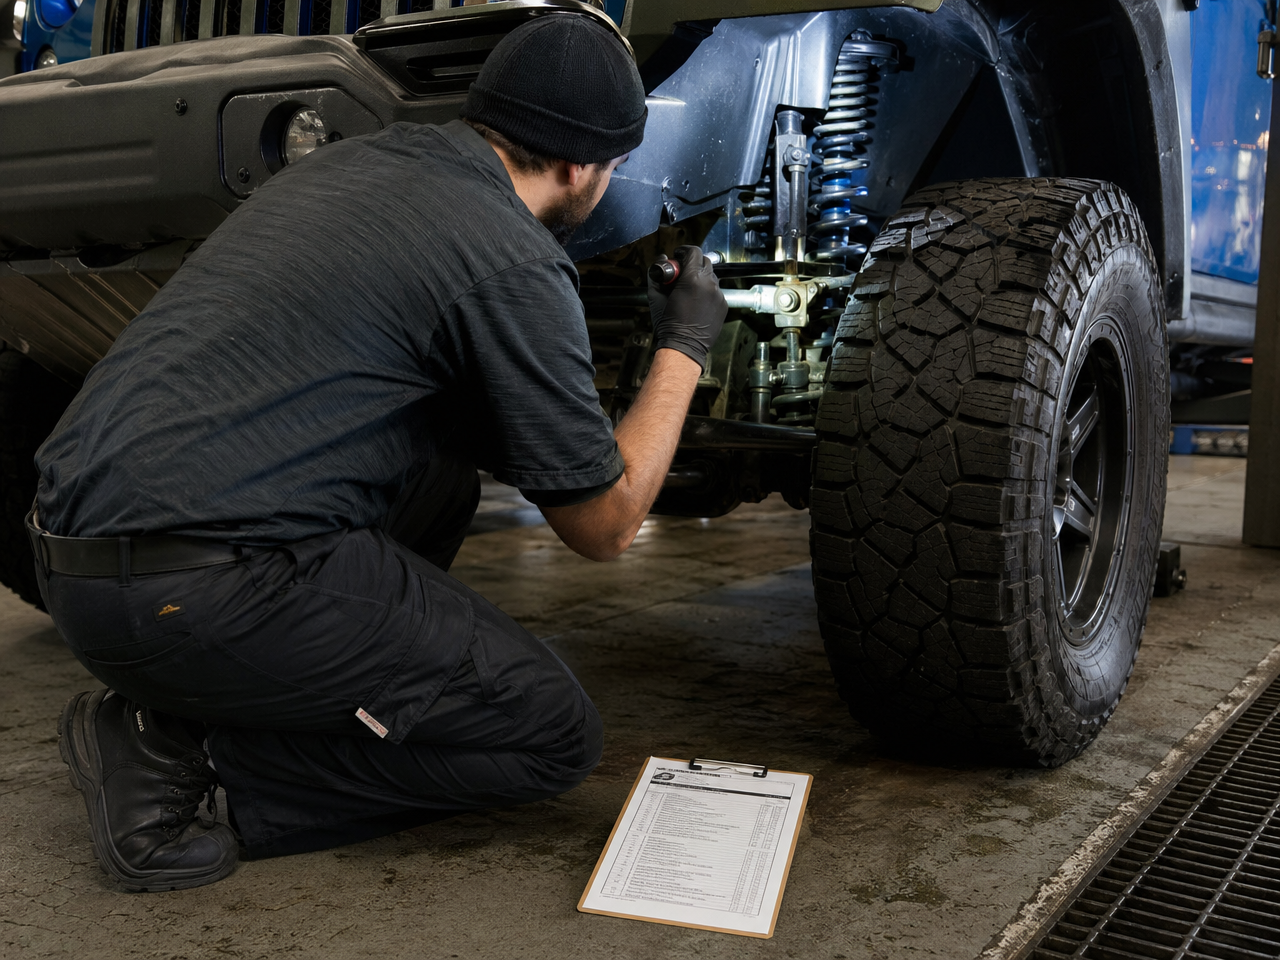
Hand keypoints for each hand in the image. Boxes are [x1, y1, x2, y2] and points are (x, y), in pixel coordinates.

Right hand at [647, 245, 727, 366]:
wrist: (683, 346)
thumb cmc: (668, 323)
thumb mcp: (655, 296)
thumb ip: (657, 274)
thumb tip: (661, 260)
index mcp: (692, 278)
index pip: (693, 251)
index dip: (683, 251)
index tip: (678, 255)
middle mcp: (709, 284)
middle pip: (704, 261)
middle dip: (692, 264)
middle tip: (681, 273)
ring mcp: (718, 295)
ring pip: (711, 277)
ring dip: (700, 278)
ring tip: (688, 290)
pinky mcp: (723, 305)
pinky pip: (715, 292)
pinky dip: (707, 292)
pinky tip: (697, 303)